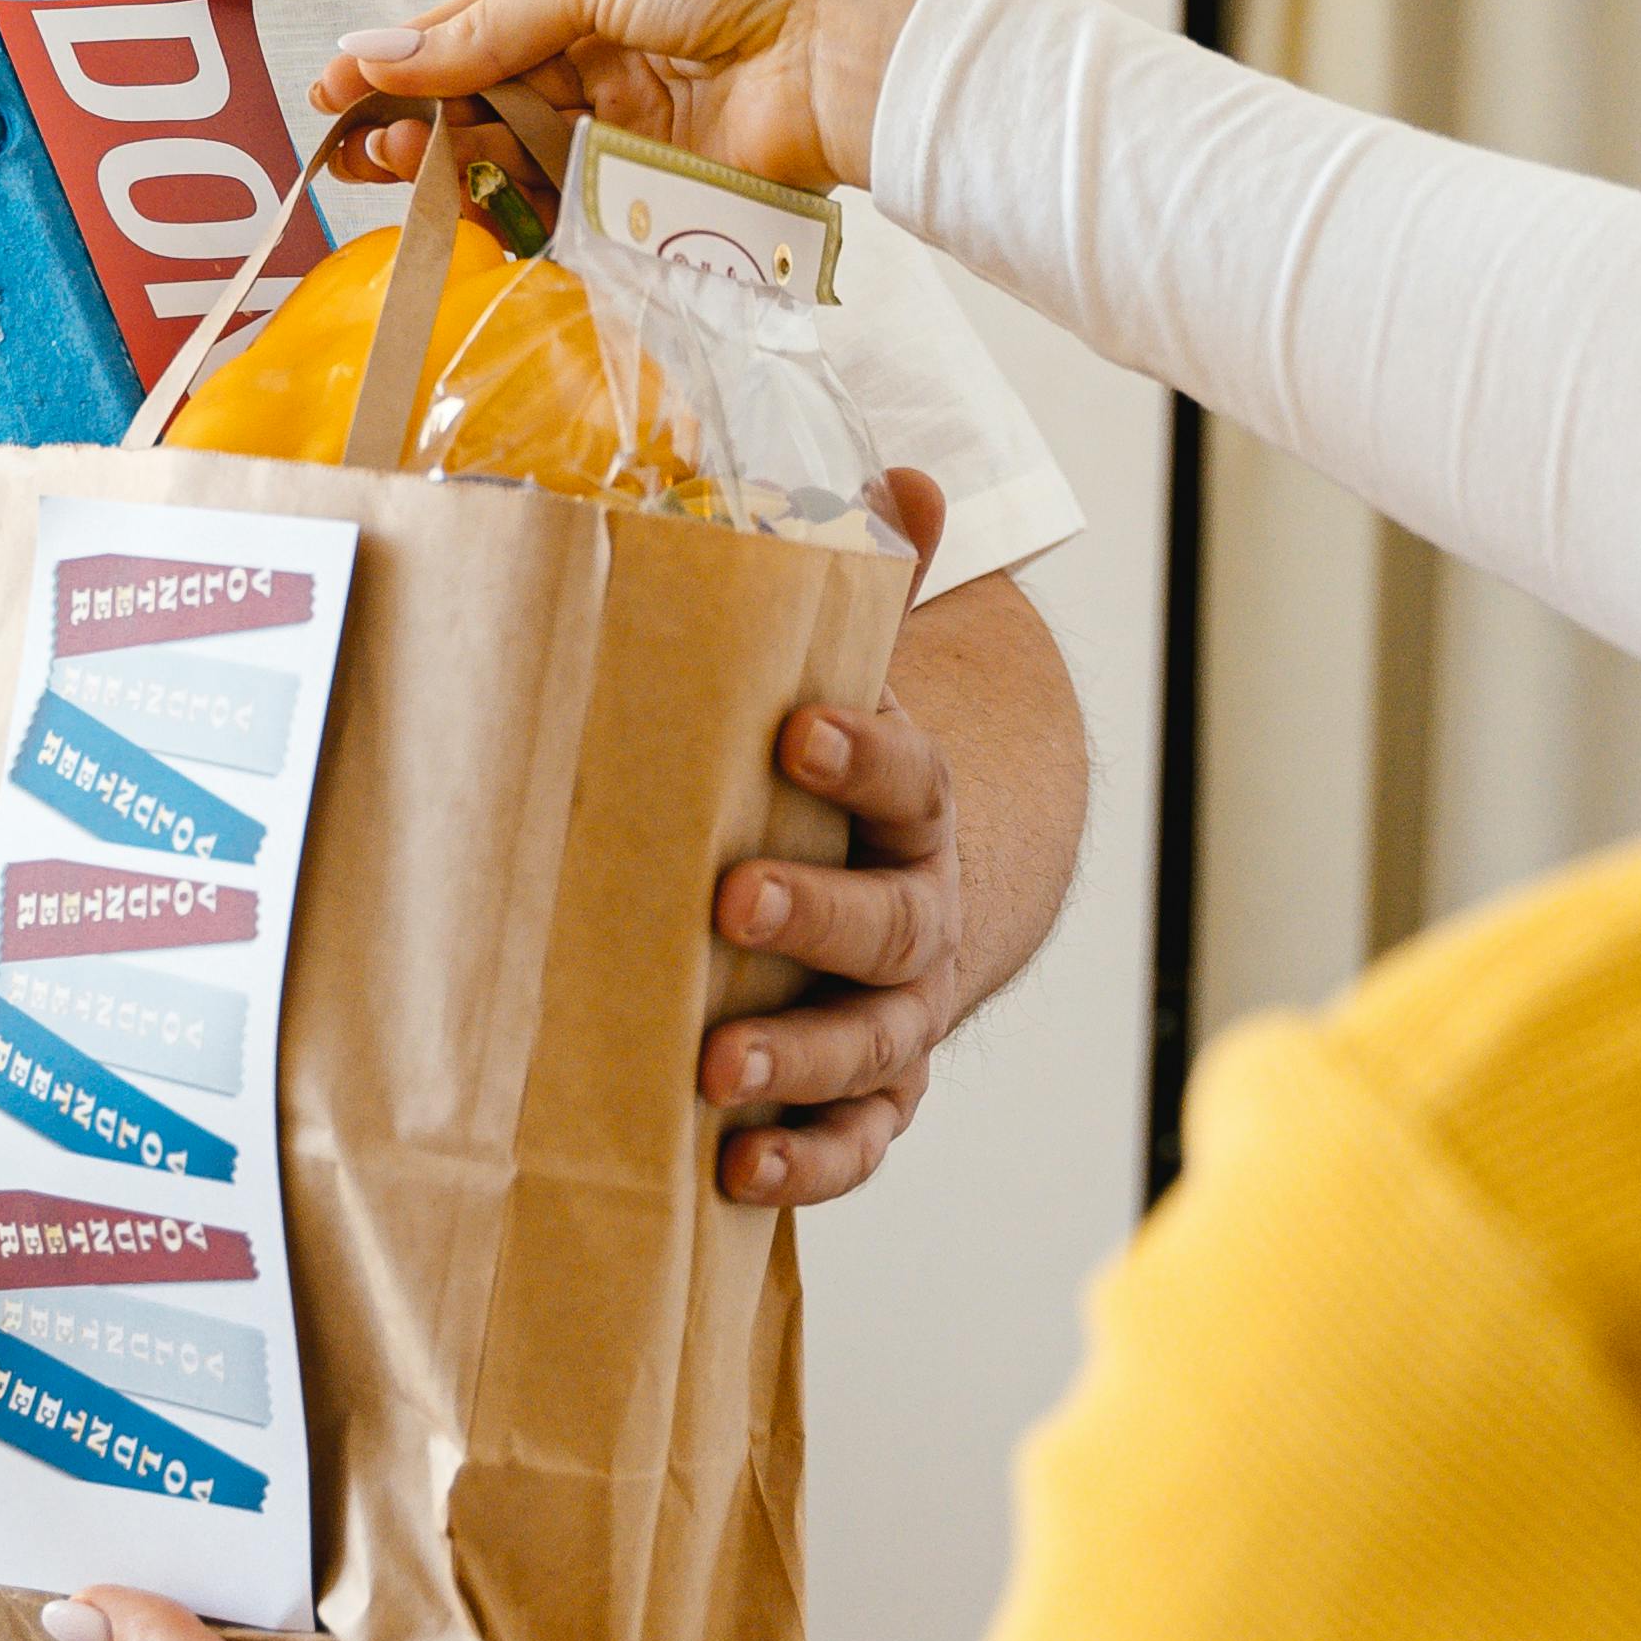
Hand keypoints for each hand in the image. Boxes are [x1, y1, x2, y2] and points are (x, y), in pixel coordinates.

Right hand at [321, 0, 956, 194]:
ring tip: (396, 175)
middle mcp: (598, 65)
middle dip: (414, 126)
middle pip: (481, 104)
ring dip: (450, 169)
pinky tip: (466, 207)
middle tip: (359, 154)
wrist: (845, 39)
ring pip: (514, 161)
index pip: (469, 30)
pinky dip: (514, 211)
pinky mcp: (652, 196)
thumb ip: (486, 26)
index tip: (330, 92)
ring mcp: (624, 134)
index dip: (398, 61)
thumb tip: (377, 53)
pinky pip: (568, 211)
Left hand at [715, 467, 969, 1204]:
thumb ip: (875, 590)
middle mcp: (922, 915)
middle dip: (817, 911)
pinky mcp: (876, 1096)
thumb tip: (906, 474)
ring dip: (799, 1053)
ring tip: (718, 1062)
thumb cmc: (845, 793)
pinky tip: (735, 1167)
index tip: (799, 727)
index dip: (864, 752)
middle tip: (733, 898)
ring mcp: (903, 1013)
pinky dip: (807, 1161)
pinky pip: (857, 1140)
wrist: (912, 913)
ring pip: (873, 1041)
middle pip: (890, 919)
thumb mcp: (860, 689)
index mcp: (914, 809)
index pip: (909, 774)